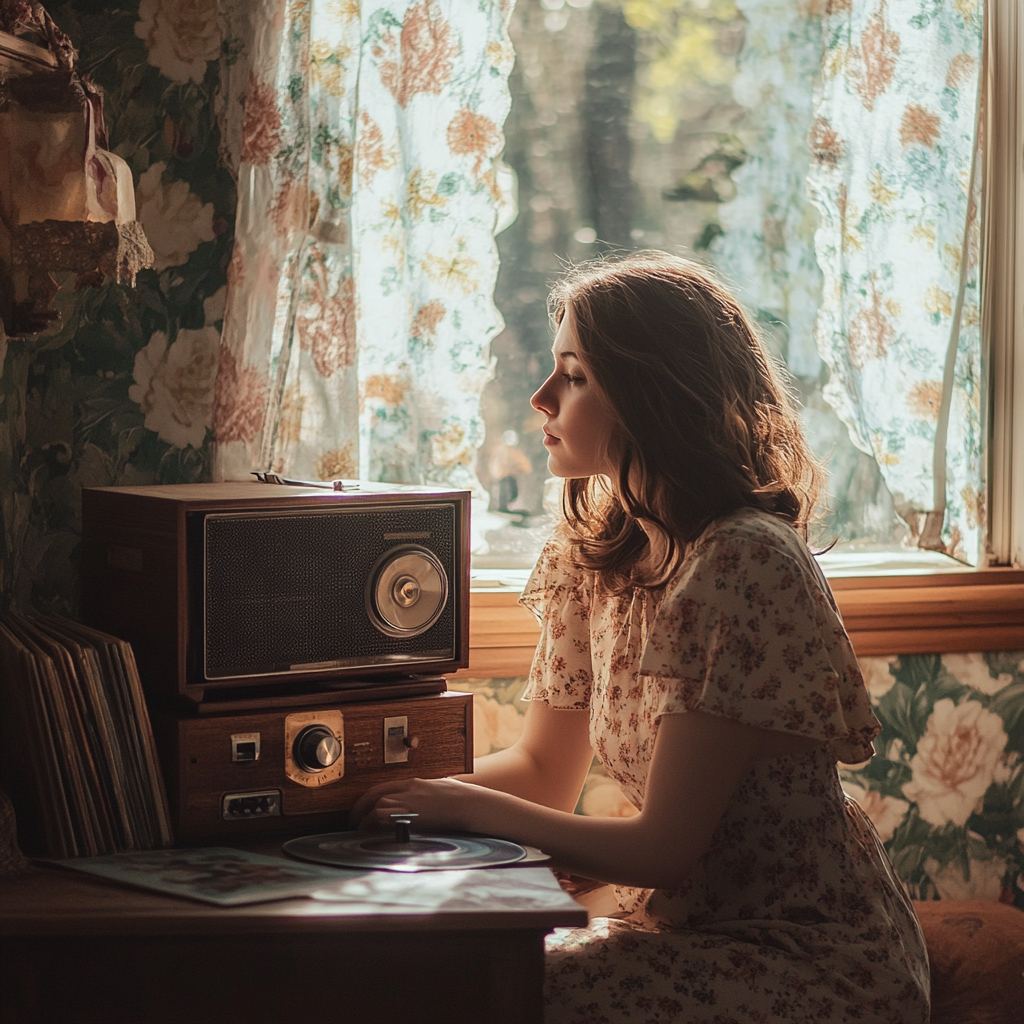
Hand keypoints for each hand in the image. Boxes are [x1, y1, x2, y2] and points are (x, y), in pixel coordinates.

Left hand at [348, 777, 478, 832]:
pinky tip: (371, 833)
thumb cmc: (460, 799)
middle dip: (359, 808)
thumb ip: (422, 797)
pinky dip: (373, 824)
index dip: (366, 799)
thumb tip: (414, 808)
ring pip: (377, 805)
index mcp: (413, 783)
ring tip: (359, 830)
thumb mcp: (437, 792)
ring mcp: (409, 801)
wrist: (469, 804)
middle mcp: (408, 790)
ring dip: (364, 818)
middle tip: (353, 821)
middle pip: (373, 795)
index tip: (360, 809)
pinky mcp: (411, 814)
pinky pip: (383, 816)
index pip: (381, 788)